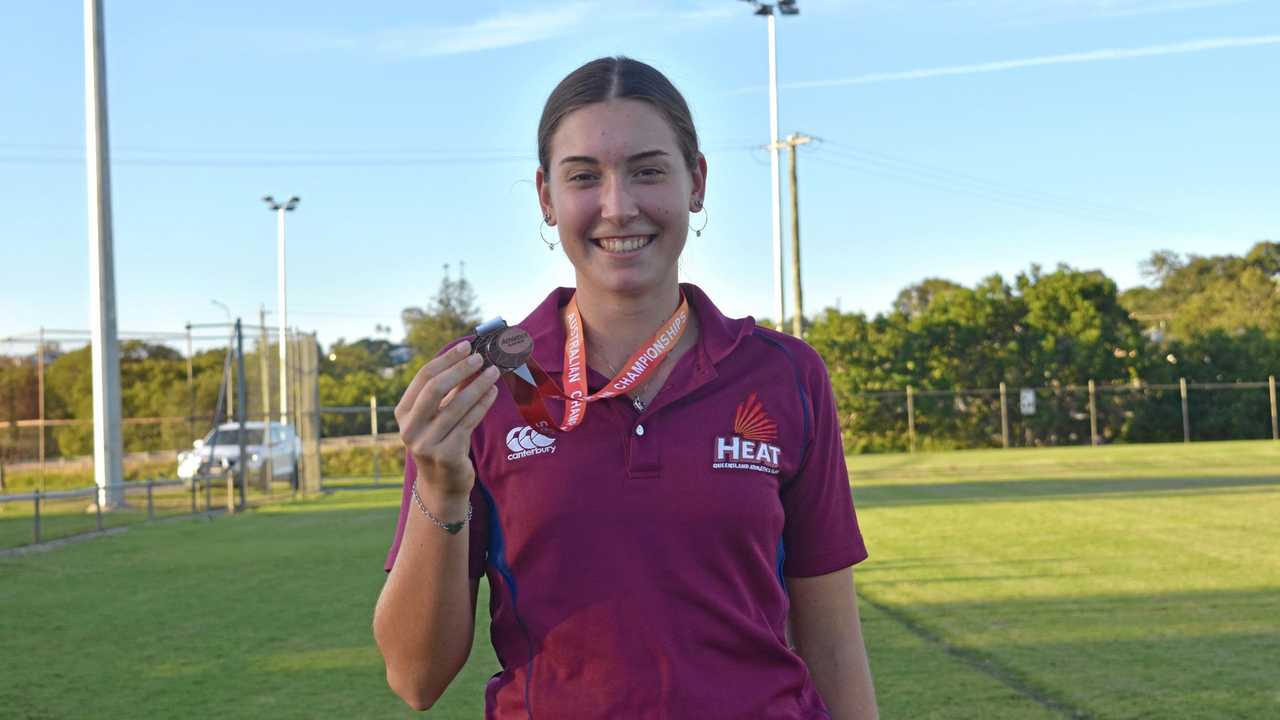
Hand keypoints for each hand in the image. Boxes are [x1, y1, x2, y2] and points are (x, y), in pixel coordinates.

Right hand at [394, 341, 500, 497]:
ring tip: (493, 372)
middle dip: (460, 369)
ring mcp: (426, 443)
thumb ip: (446, 391)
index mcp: (403, 413)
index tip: (466, 346)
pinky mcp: (447, 455)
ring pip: (456, 406)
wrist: (441, 484)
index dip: (446, 360)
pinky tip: (493, 392)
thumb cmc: (441, 441)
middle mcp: (410, 428)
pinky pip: (468, 422)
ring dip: (477, 385)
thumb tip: (468, 358)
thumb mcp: (435, 417)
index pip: (423, 378)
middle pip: (435, 389)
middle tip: (481, 358)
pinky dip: (482, 404)